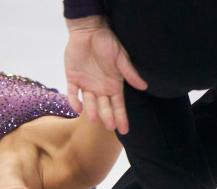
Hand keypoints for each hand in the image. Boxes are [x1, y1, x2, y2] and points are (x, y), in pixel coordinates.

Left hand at [65, 16, 146, 134]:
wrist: (88, 30)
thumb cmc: (107, 41)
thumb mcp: (121, 57)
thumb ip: (129, 73)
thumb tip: (144, 86)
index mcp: (113, 85)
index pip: (118, 105)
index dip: (121, 117)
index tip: (124, 130)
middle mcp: (100, 89)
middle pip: (104, 107)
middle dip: (107, 116)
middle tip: (110, 125)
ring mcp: (86, 85)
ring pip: (89, 103)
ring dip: (91, 110)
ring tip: (94, 118)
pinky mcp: (73, 80)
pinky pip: (72, 94)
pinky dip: (74, 101)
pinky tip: (78, 108)